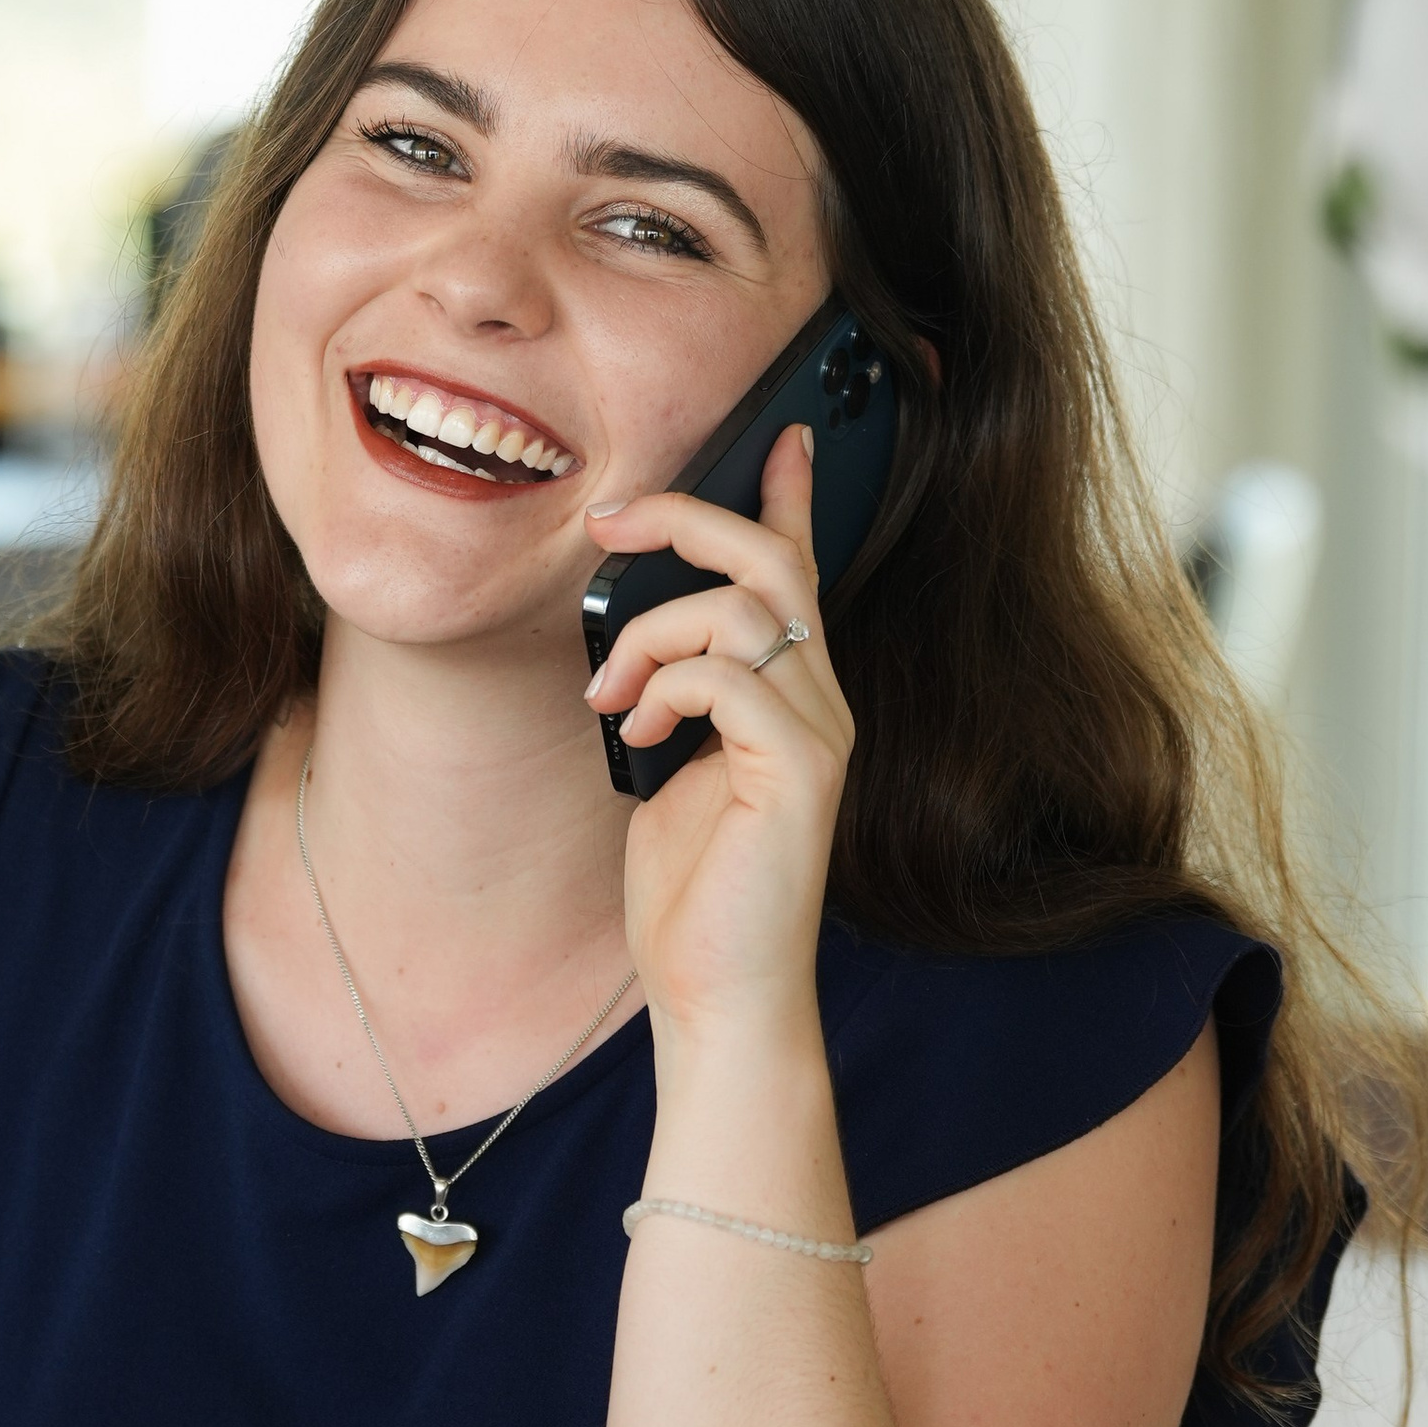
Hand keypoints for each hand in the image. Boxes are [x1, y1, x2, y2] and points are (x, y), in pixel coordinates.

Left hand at [582, 425, 853, 1032]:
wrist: (718, 993)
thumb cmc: (692, 894)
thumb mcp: (667, 769)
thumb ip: (672, 701)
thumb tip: (632, 653)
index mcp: (791, 695)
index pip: (799, 572)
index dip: (786, 496)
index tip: (775, 433)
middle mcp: (820, 702)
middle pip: (771, 560)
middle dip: (685, 521)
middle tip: (607, 526)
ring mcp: (819, 735)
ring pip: (741, 609)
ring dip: (651, 634)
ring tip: (609, 696)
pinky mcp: (801, 772)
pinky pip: (731, 677)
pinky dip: (667, 689)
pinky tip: (636, 735)